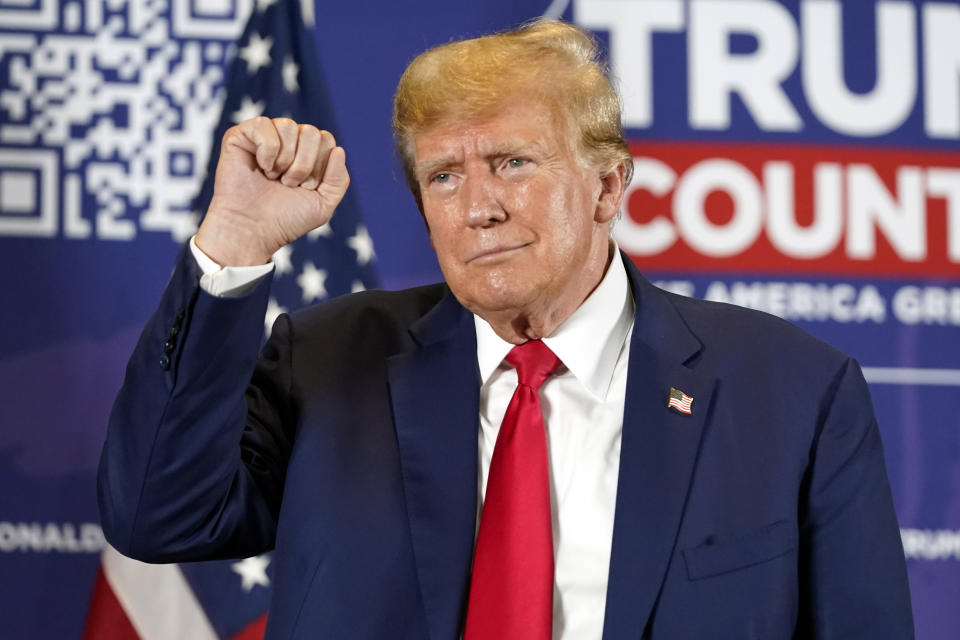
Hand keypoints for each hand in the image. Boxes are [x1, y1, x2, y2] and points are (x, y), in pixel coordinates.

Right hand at [195, 117, 349, 265]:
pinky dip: (267, 152)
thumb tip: (338, 149)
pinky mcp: (241, 135)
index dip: (320, 167)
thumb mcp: (324, 203)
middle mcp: (288, 141)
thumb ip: (339, 179)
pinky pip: (264, 125)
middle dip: (304, 165)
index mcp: (308, 153)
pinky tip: (260, 168)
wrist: (253, 230)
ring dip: (285, 160)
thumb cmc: (286, 219)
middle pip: (311, 132)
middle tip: (288, 184)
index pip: (327, 141)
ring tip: (273, 178)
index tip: (306, 188)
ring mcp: (265, 136)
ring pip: (289, 126)